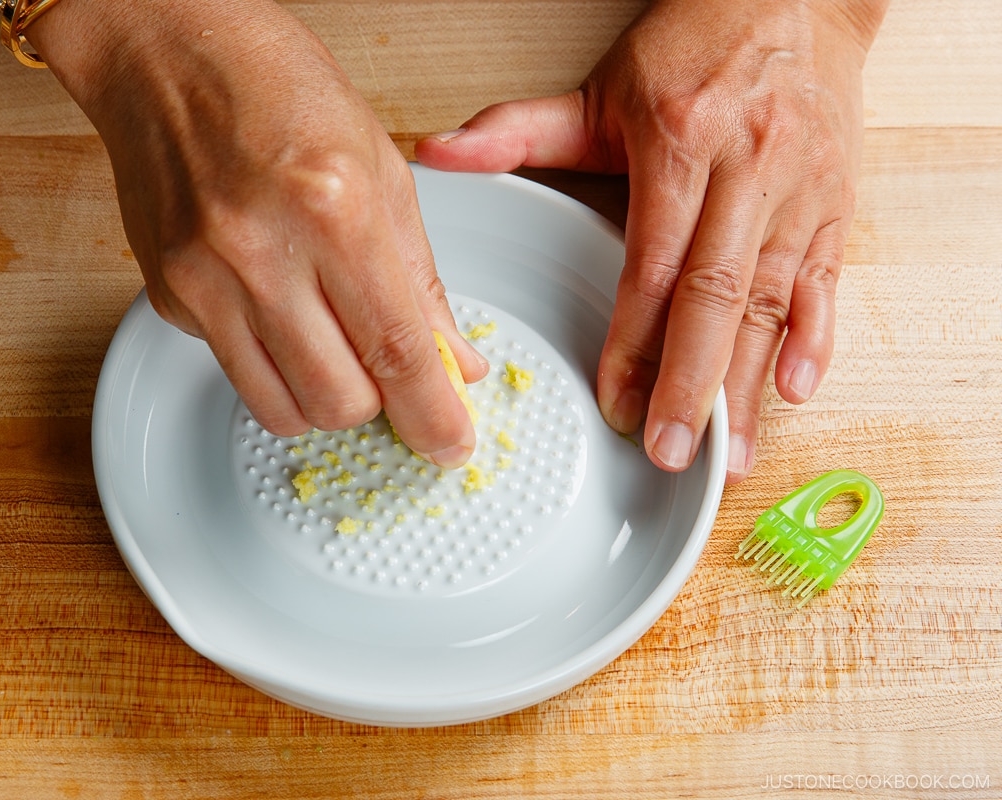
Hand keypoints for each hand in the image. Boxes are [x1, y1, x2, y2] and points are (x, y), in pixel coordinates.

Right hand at [27, 0, 485, 466]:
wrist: (168, 53)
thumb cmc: (278, 87)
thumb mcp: (382, 168)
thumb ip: (420, 278)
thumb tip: (452, 359)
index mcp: (335, 210)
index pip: (397, 351)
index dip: (433, 416)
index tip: (450, 445)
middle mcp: (262, 253)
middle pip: (340, 400)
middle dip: (378, 406)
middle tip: (388, 372)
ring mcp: (205, 280)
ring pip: (282, 409)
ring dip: (324, 399)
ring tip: (334, 349)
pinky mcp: (168, 298)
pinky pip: (236, 370)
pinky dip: (271, 363)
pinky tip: (276, 308)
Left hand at [416, 0, 886, 481]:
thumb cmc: (695, 44)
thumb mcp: (601, 88)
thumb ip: (518, 131)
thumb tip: (439, 155)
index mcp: (682, 144)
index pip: (653, 266)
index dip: (634, 343)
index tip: (616, 404)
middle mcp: (748, 169)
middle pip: (717, 298)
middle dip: (692, 385)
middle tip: (671, 453)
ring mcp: (798, 190)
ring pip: (774, 303)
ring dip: (750, 386)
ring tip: (730, 454)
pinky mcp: (835, 203)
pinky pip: (828, 281)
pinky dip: (814, 338)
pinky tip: (793, 390)